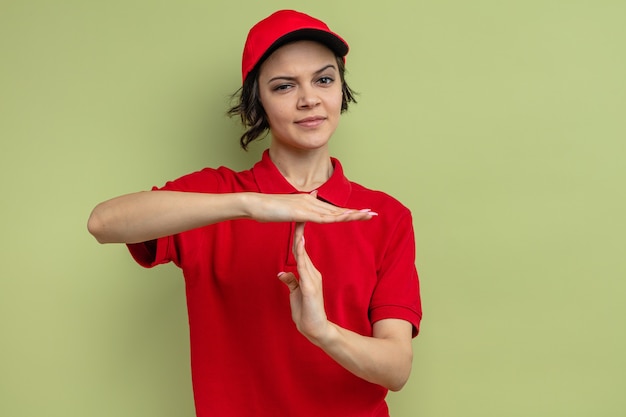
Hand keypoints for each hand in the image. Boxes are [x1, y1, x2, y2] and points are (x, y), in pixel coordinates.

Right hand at [245, 191, 376, 223]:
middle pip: (338, 210)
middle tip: (374, 214)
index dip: (349, 212)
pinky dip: (335, 218)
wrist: (255, 204)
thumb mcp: (289, 208)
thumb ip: (301, 206)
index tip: (363, 214)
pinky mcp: (301, 213)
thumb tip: (313, 197)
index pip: (333, 210)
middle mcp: (311, 202)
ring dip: (351, 214)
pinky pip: (321, 218)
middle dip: (356, 212)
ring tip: (367, 215)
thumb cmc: (269, 209)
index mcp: (310, 202)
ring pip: (333, 213)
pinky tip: (346, 218)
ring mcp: (307, 206)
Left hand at [277, 222, 329, 343]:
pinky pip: (304, 269)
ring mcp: (312, 279)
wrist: (316, 328)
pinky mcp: (310, 288)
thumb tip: (282, 273)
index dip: (298, 236)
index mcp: (309, 273)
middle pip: (303, 249)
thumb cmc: (306, 312)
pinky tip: (299, 247)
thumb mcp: (296, 294)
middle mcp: (312, 273)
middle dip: (300, 232)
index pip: (301, 251)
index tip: (295, 222)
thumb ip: (291, 282)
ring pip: (304, 256)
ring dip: (300, 240)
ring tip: (298, 225)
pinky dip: (301, 257)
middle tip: (299, 214)